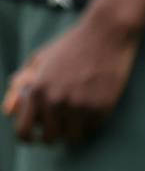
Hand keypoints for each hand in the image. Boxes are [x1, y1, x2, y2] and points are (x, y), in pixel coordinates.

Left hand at [4, 16, 140, 146]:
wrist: (108, 32)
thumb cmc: (72, 44)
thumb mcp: (40, 59)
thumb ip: (21, 83)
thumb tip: (9, 110)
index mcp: (37, 90)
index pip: (23, 131)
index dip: (28, 138)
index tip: (35, 137)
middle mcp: (55, 101)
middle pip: (50, 138)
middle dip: (55, 133)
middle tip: (62, 124)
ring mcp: (80, 105)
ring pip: (73, 137)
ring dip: (75, 130)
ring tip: (80, 117)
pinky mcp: (102, 106)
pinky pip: (93, 128)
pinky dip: (92, 122)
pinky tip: (94, 107)